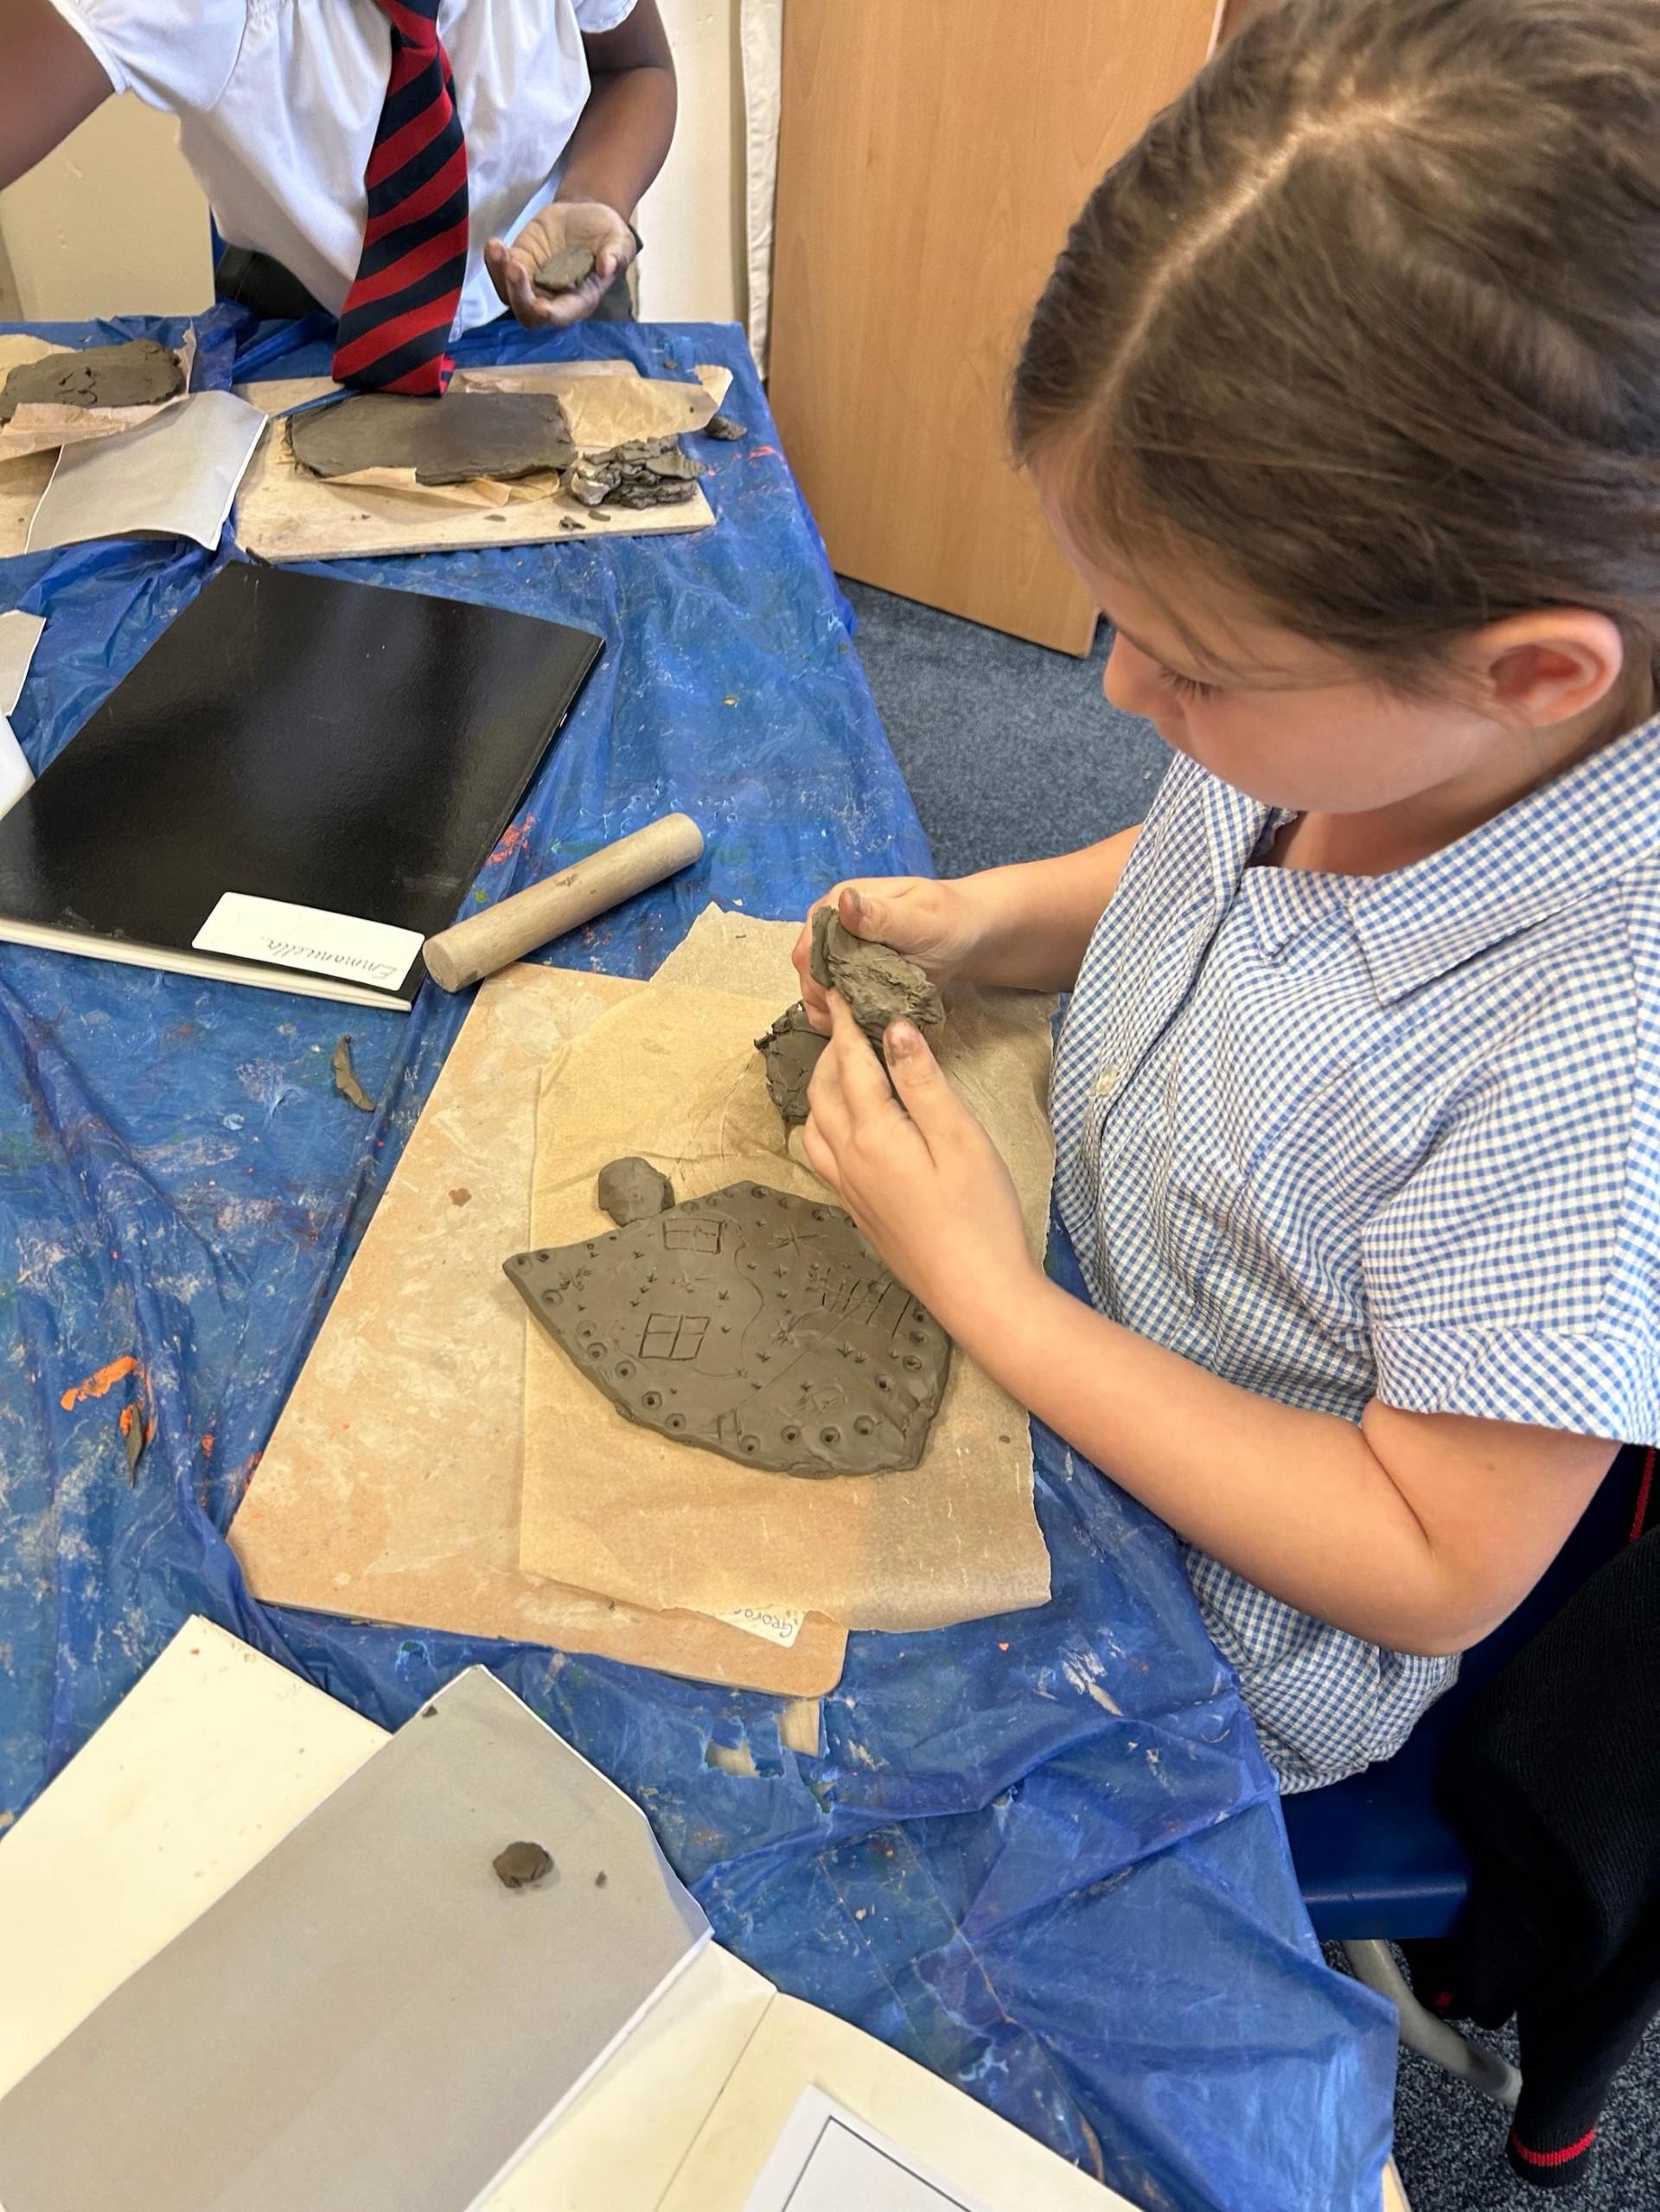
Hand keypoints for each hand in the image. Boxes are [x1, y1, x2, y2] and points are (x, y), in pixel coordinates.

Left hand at [485, 200, 635, 329]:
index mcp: (579, 301)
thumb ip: (616, 254)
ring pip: (508, 292)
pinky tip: (495, 244)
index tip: (541, 306)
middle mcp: (552, 298)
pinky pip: (500, 269)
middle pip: (527, 313)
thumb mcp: (620, 241)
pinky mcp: (520, 260)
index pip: (560, 316)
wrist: (588, 217)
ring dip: (500, 275)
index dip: (549, 314)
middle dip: (519, 295)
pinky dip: (494, 260)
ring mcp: (532, 282)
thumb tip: (607, 265)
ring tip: (498, 248)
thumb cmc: (608, 236)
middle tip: (516, 267)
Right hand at [792, 878, 985, 1033]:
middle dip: (829, 999)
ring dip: (834, 1011)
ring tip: (864, 1023)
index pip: (809, 948)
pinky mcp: (846, 972)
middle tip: (864, 1017)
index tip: (852, 1002)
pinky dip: (839, 1016)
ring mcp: (835, 950)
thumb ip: (882, 916)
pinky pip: (828, 1000)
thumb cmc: (949, 921)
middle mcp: (830, 924)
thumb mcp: (921, 919)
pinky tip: (860, 1025)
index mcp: (840, 902)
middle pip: (808, 971)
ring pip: (815, 988)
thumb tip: (844, 901)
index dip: (823, 980)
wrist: (967, 935)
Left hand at [801, 993, 1038, 1341]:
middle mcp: (847, 1159)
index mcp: (872, 1134)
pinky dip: (823, 1124)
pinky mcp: (857, 1210)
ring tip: (845, 1067)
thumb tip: (894, 1030)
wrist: (974, 1291)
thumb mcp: (960, 1138)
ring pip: (814, 1124)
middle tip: (848, 1022)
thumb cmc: (979, 1214)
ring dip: (822, 1088)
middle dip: (831, 1051)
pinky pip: (821, 1155)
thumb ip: (923, 1081)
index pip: (849, 1062)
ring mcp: (848, 1188)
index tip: (838, 988)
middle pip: (822, 1090)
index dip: (845, 1022)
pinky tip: (846, 1125)